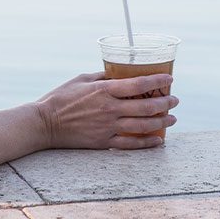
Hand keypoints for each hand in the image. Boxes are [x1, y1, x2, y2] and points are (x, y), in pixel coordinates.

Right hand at [35, 71, 178, 149]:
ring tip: (172, 118)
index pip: (138, 84)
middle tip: (174, 99)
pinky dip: (147, 143)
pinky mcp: (104, 142)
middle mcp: (110, 109)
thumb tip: (120, 74)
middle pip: (146, 106)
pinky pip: (131, 144)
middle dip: (165, 102)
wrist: (45, 123)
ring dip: (161, 122)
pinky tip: (158, 140)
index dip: (157, 80)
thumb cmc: (61, 97)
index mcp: (104, 90)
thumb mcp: (82, 79)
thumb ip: (102, 76)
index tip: (170, 78)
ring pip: (143, 126)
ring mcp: (108, 127)